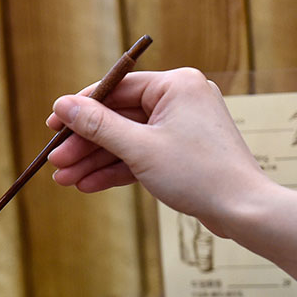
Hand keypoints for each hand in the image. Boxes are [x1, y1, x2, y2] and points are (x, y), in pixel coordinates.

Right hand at [46, 68, 273, 237]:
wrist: (243, 210)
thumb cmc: (198, 174)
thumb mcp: (140, 148)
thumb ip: (98, 126)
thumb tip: (62, 106)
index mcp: (176, 85)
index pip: (116, 88)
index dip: (81, 109)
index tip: (53, 126)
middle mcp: (180, 99)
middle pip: (118, 117)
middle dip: (85, 144)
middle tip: (55, 162)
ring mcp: (181, 127)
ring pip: (127, 140)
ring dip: (95, 161)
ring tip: (65, 180)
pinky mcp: (182, 152)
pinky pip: (141, 155)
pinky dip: (117, 170)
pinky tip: (88, 185)